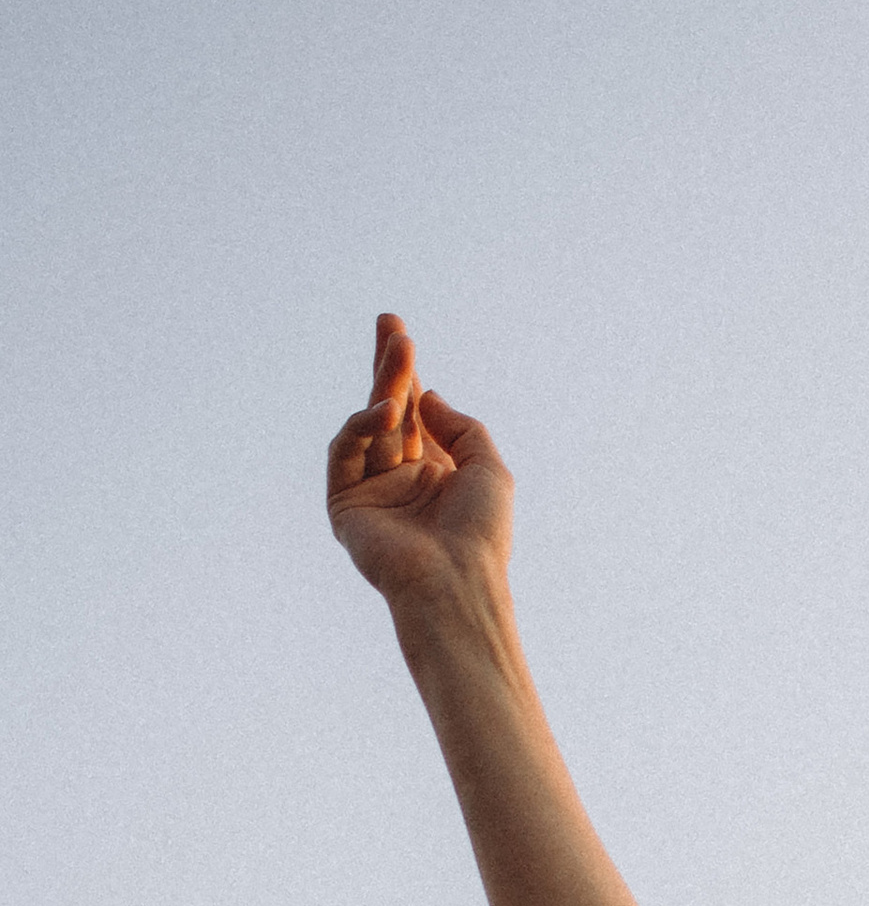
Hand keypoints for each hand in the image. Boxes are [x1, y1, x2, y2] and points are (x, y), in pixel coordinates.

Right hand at [325, 312, 512, 613]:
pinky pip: (345, 451)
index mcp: (435, 473)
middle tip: (391, 324)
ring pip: (368, 425)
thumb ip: (460, 427)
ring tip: (400, 355)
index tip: (399, 333)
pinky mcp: (344, 504)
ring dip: (383, 387)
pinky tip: (385, 412)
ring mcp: (371, 492)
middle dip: (389, 367)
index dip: (406, 375)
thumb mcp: (488, 467)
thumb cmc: (480, 534)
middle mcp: (401, 480)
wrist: (455, 582)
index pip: (413, 414)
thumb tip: (424, 395)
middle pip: (388, 411)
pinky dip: (362, 425)